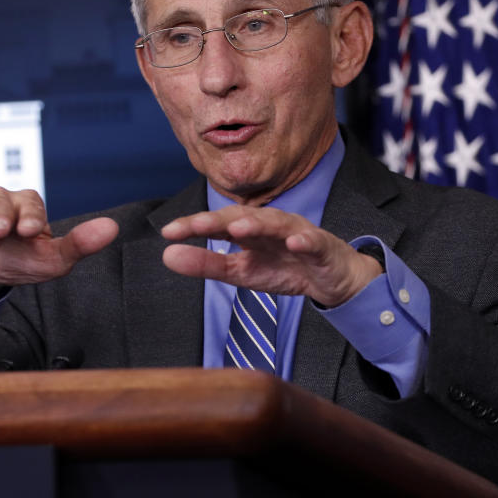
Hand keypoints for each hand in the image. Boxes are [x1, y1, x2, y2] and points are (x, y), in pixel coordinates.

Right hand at [0, 189, 117, 304]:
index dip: (31, 216)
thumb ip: (80, 244)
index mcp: (26, 207)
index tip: (33, 232)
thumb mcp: (52, 260)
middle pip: (0, 200)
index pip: (30, 203)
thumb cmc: (19, 263)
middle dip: (2, 215)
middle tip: (1, 233)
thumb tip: (113, 227)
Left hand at [160, 205, 381, 307]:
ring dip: (258, 224)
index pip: (217, 225)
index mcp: (248, 231)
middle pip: (243, 218)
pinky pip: (312, 242)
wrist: (331, 278)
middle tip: (197, 224)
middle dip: (220, 220)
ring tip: (238, 227)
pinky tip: (294, 241)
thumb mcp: (240, 272)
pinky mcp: (321, 247)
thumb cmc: (283, 269)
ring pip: (276, 225)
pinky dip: (304, 240)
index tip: (168, 232)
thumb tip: (167, 255)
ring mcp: (296, 233)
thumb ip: (206, 264)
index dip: (194, 226)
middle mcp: (270, 225)